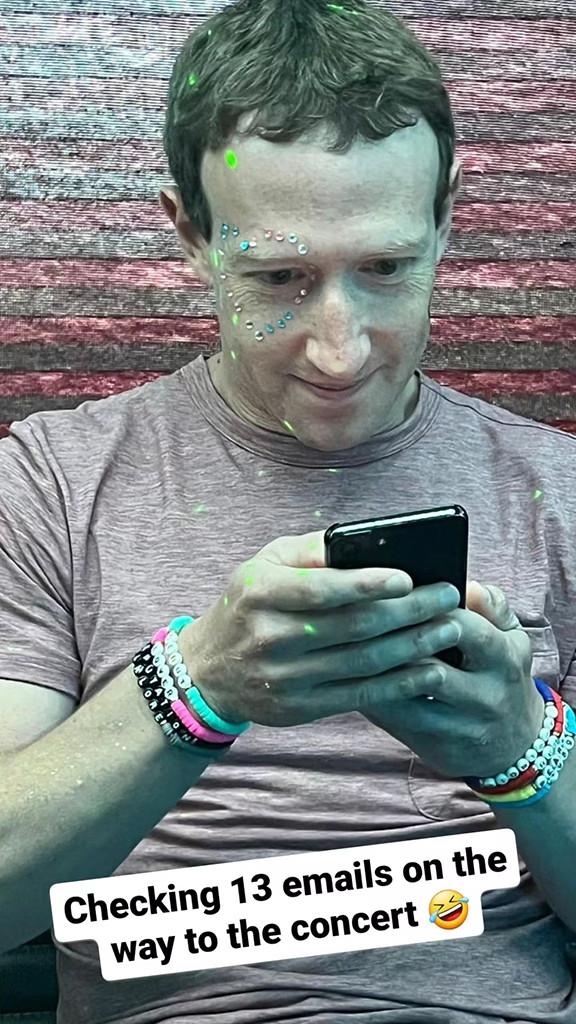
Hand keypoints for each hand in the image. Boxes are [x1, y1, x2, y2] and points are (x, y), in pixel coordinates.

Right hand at [178, 530, 466, 728]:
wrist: (208, 671)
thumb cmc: (248, 604)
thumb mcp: (263, 564)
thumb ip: (311, 550)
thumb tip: (365, 539)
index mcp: (261, 593)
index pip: (321, 589)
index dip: (367, 584)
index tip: (408, 577)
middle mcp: (271, 637)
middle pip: (353, 626)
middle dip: (409, 611)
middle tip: (448, 597)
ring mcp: (285, 678)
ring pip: (364, 662)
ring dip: (414, 646)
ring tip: (449, 628)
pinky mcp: (300, 708)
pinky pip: (360, 696)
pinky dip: (400, 683)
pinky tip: (429, 668)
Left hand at [363, 581, 544, 779]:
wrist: (513, 745)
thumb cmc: (501, 673)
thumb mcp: (511, 637)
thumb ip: (492, 606)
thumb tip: (469, 585)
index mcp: (504, 659)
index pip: (464, 630)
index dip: (425, 609)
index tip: (394, 592)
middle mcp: (486, 696)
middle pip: (430, 668)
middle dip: (392, 643)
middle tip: (357, 619)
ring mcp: (459, 726)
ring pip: (405, 697)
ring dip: (373, 672)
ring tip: (346, 646)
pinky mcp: (434, 746)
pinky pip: (393, 720)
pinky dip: (368, 695)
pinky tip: (348, 676)